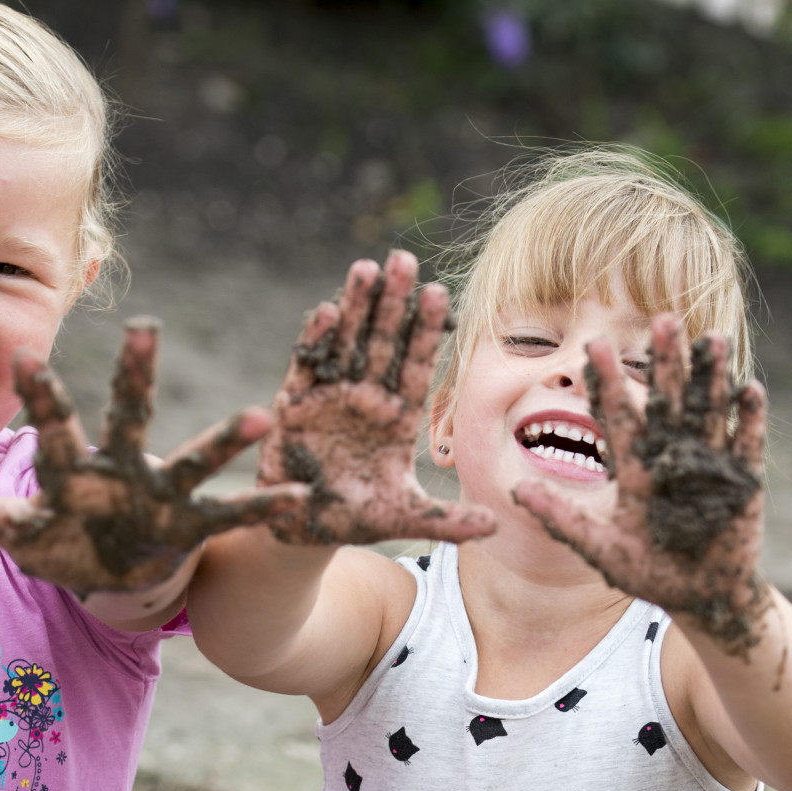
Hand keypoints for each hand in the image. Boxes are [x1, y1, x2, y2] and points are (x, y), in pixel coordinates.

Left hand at [0, 320, 309, 593]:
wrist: (112, 568)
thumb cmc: (63, 540)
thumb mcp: (19, 531)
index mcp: (73, 469)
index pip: (53, 425)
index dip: (41, 394)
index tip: (24, 352)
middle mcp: (121, 469)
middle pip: (128, 417)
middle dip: (137, 376)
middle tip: (145, 328)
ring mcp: (161, 494)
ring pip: (195, 460)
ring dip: (226, 439)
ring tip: (261, 418)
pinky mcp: (191, 524)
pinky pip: (233, 515)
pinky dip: (267, 509)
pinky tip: (302, 498)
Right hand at [258, 249, 493, 545]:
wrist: (304, 532)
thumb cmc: (357, 520)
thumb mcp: (407, 519)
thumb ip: (448, 520)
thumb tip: (496, 526)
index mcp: (397, 418)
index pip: (415, 364)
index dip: (426, 330)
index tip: (439, 291)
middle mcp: (366, 399)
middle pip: (383, 342)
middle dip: (393, 302)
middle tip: (405, 258)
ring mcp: (330, 398)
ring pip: (347, 342)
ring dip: (356, 307)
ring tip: (367, 267)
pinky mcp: (295, 406)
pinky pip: (306, 366)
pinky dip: (315, 340)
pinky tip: (328, 311)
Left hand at [512, 316, 769, 655]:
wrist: (702, 597)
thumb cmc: (649, 574)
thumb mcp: (601, 549)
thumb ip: (562, 518)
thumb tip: (516, 491)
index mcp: (636, 467)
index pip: (620, 417)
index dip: (609, 384)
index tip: (594, 347)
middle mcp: (672, 457)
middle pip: (669, 401)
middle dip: (667, 363)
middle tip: (662, 320)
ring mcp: (710, 465)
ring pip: (709, 411)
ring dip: (711, 377)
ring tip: (711, 339)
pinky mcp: (744, 482)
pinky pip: (747, 445)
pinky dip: (749, 419)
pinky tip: (749, 388)